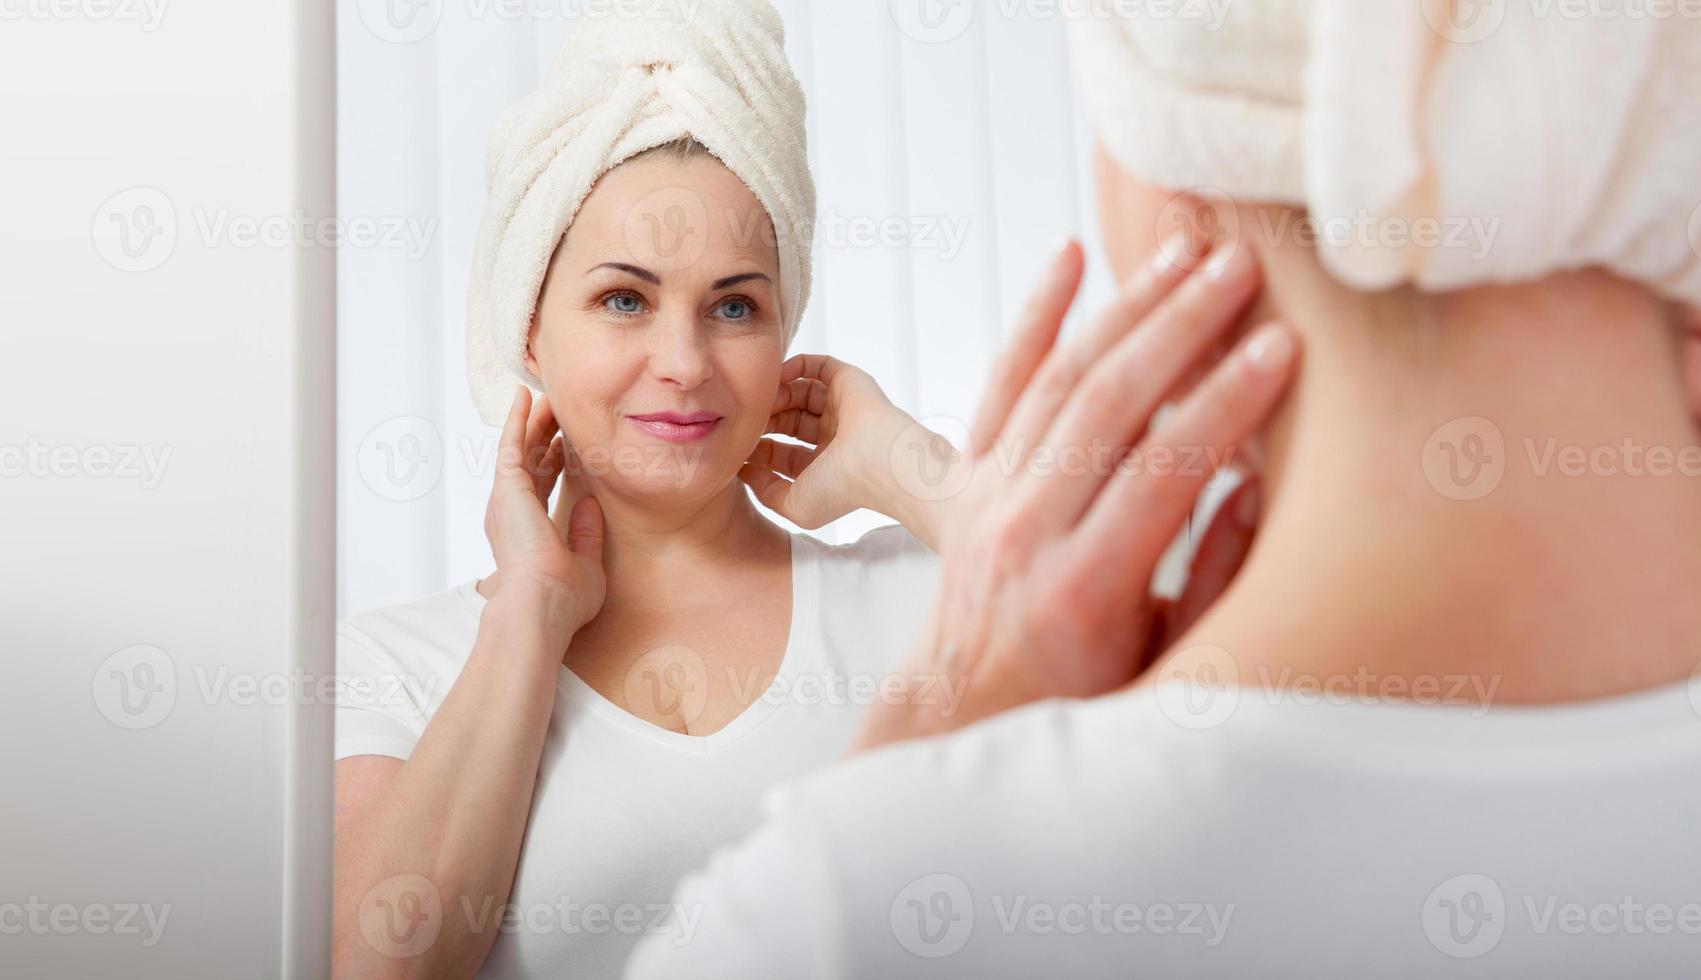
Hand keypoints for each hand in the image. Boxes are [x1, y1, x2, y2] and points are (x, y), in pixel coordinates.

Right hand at [481, 387, 605, 634]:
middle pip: (529, 463)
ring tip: (545, 396)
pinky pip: (511, 445)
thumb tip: (592, 505)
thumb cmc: (564, 599)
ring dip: (532, 422)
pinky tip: (525, 397)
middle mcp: (511, 514)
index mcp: (528, 532)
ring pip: (520, 449)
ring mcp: (506, 500)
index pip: (541, 487)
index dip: (553, 463)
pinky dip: (517, 420)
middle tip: (557, 410)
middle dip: (543, 435)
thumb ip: (587, 535)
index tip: (566, 444)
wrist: (542, 606)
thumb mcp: (586, 565)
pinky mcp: (506, 489)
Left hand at [740, 355, 941, 540]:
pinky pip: (818, 367)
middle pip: (786, 421)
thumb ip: (764, 490)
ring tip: (758, 399)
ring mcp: (841, 408)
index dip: (757, 448)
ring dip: (775, 395)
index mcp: (823, 466)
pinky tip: (776, 376)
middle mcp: (832, 437)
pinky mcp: (849, 382)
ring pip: (799, 394)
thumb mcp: (793, 505)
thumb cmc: (841, 489)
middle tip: (742, 418)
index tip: (736, 445)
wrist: (880, 463)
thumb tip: (742, 469)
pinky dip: (796, 366)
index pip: (782, 453)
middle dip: (763, 419)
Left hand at [852, 237, 1298, 750]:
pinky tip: (1068, 255)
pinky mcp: (964, 474)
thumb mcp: (1165, 665)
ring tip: (1187, 247)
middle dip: (1180, 326)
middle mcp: (1022, 532)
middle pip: (1106, 406)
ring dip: (1125, 305)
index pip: (1161, 473)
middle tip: (1243, 264)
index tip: (1282, 343)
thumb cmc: (1087, 696)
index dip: (1223, 404)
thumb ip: (1214, 583)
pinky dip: (1033, 316)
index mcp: (1081, 590)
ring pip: (1057, 378)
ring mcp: (985, 496)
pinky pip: (999, 380)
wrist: (963, 706)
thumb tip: (1254, 484)